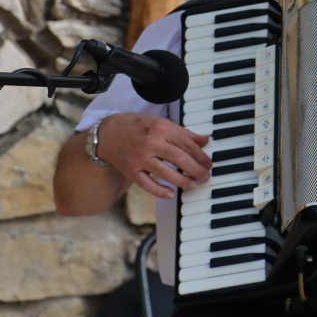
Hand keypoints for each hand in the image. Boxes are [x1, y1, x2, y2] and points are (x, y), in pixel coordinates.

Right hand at [97, 113, 211, 199]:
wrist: (107, 133)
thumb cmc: (137, 126)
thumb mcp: (161, 123)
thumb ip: (183, 133)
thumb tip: (204, 140)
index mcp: (161, 128)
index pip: (187, 144)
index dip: (201, 155)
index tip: (208, 163)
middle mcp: (151, 143)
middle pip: (180, 158)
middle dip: (196, 169)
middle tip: (205, 176)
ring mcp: (140, 158)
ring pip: (166, 172)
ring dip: (183, 181)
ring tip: (194, 184)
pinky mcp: (131, 171)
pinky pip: (147, 184)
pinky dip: (160, 191)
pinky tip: (171, 193)